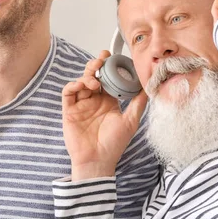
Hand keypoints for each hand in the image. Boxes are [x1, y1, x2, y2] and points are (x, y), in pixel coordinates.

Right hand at [62, 50, 148, 180]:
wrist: (98, 161)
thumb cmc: (114, 145)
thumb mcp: (131, 121)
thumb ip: (138, 103)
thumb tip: (148, 86)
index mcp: (108, 101)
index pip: (108, 78)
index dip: (109, 67)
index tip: (114, 57)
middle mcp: (94, 100)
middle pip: (93, 75)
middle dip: (96, 64)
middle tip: (102, 58)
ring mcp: (81, 104)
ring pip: (80, 80)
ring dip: (87, 75)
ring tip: (95, 81)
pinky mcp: (69, 110)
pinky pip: (68, 92)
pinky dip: (74, 84)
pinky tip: (83, 86)